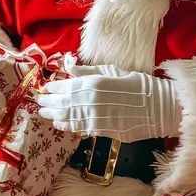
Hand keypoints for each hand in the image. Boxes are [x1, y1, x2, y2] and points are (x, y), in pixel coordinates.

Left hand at [35, 63, 180, 141]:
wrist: (158, 107)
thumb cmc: (138, 84)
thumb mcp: (112, 70)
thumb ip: (88, 69)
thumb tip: (68, 64)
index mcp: (93, 83)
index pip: (65, 86)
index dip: (53, 87)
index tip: (44, 87)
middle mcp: (90, 100)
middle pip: (62, 102)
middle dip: (48, 102)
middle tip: (38, 101)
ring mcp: (95, 117)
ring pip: (67, 117)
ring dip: (53, 115)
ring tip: (44, 113)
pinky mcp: (100, 130)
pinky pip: (78, 128)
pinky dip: (66, 126)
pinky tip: (60, 124)